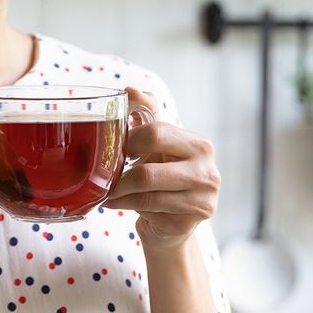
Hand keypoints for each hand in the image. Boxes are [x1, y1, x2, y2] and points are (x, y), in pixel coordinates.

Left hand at [102, 87, 221, 252]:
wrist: (172, 222)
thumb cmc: (163, 179)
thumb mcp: (156, 146)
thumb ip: (147, 114)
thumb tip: (131, 89)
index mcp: (199, 145)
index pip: (156, 133)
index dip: (128, 140)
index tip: (114, 148)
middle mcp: (208, 170)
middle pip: (149, 169)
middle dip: (120, 174)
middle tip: (104, 175)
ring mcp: (204, 198)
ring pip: (146, 191)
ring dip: (119, 192)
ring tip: (108, 192)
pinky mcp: (192, 221)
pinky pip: (149, 209)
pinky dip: (126, 205)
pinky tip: (117, 204)